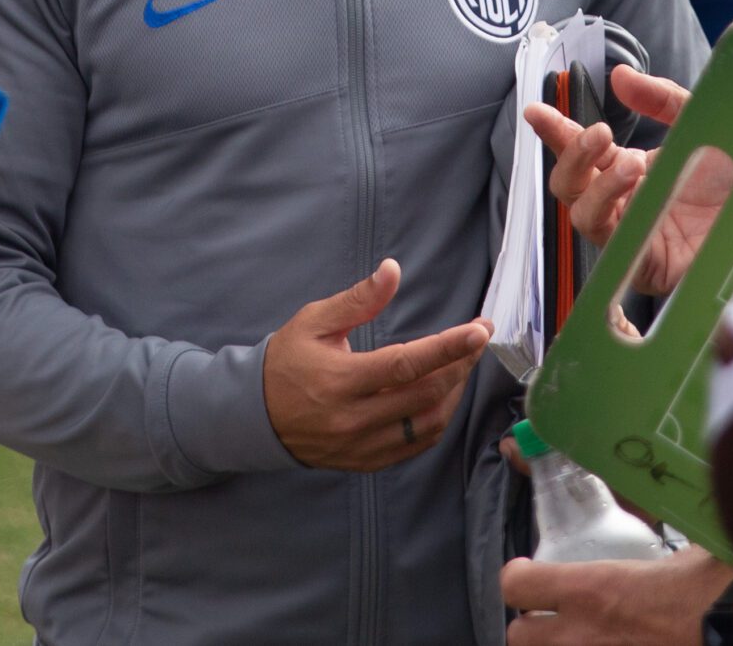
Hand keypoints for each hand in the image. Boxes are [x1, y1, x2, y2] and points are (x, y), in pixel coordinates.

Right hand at [262, 259, 490, 471]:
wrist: (253, 416)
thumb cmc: (286, 361)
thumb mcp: (314, 321)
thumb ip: (358, 299)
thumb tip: (392, 270)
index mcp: (340, 380)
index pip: (405, 365)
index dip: (447, 348)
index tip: (479, 330)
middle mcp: (353, 418)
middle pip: (425, 394)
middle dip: (460, 364)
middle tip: (476, 339)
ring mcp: (360, 445)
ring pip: (427, 424)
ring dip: (453, 393)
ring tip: (461, 364)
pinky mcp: (365, 461)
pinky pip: (414, 446)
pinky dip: (437, 420)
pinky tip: (442, 396)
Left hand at [502, 548, 732, 644]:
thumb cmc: (716, 594)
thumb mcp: (683, 557)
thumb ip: (666, 542)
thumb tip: (680, 511)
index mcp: (591, 590)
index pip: (515, 585)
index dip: (519, 578)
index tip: (531, 574)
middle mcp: (581, 635)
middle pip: (517, 637)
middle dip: (533, 626)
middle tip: (555, 617)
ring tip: (579, 636)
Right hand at [526, 66, 715, 295]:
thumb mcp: (699, 123)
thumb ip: (662, 99)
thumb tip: (619, 77)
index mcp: (628, 169)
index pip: (580, 152)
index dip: (555, 131)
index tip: (536, 111)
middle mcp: (622, 202)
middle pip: (569, 186)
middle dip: (573, 156)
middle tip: (601, 134)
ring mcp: (631, 234)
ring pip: (582, 216)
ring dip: (599, 187)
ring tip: (632, 165)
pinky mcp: (645, 266)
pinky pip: (615, 248)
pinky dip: (618, 222)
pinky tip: (637, 200)